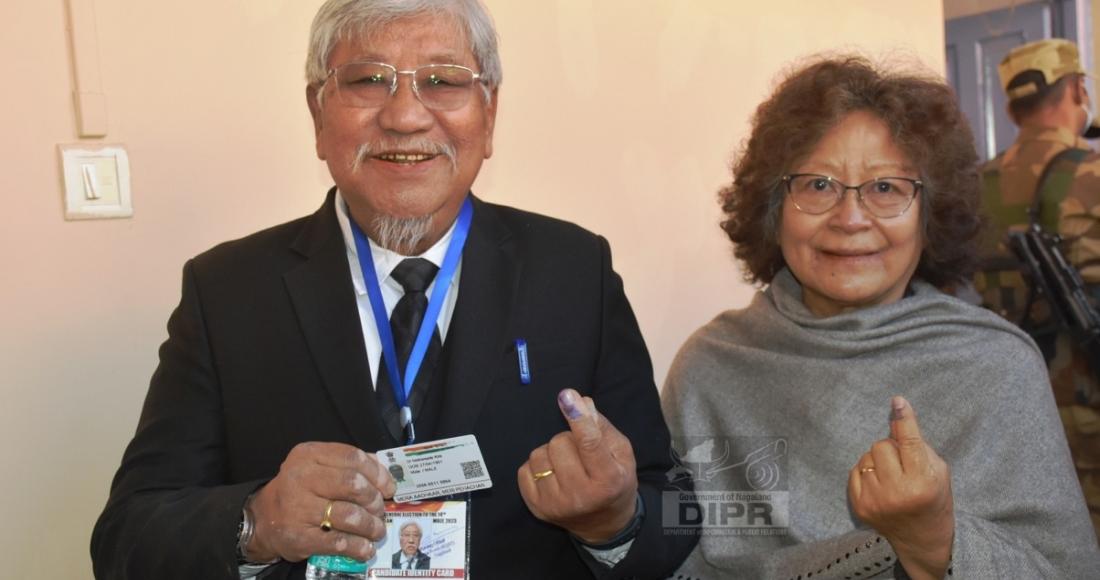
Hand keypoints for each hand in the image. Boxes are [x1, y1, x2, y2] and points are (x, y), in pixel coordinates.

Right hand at [247, 442, 395, 562]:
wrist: (264, 518)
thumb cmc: (300, 490)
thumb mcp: (318, 466)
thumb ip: (350, 465)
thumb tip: (385, 475)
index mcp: (309, 455)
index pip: (352, 457)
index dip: (377, 473)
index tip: (389, 488)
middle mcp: (300, 478)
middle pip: (353, 485)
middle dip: (374, 500)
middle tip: (379, 510)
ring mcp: (298, 508)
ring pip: (349, 515)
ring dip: (371, 526)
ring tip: (376, 531)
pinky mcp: (299, 537)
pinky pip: (338, 542)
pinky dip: (358, 546)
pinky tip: (365, 548)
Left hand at [517, 389, 638, 542]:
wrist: (604, 525)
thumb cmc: (615, 482)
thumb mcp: (622, 454)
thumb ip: (602, 427)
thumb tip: (582, 402)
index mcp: (607, 480)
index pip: (589, 443)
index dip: (577, 416)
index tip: (567, 395)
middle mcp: (580, 495)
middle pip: (559, 442)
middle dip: (568, 439)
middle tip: (579, 453)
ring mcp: (555, 504)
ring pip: (539, 453)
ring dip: (551, 452)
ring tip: (566, 464)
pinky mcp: (536, 507)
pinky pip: (525, 469)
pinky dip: (538, 466)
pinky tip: (552, 474)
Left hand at [848, 397, 953, 579]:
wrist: (922, 538)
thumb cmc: (934, 499)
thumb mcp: (938, 472)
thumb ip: (919, 445)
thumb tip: (896, 413)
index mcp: (922, 482)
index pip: (910, 442)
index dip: (904, 420)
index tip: (897, 401)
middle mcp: (897, 492)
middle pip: (882, 444)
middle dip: (892, 448)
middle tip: (902, 463)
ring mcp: (875, 500)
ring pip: (867, 456)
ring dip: (878, 460)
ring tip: (892, 476)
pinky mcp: (860, 506)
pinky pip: (855, 470)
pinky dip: (867, 472)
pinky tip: (880, 485)